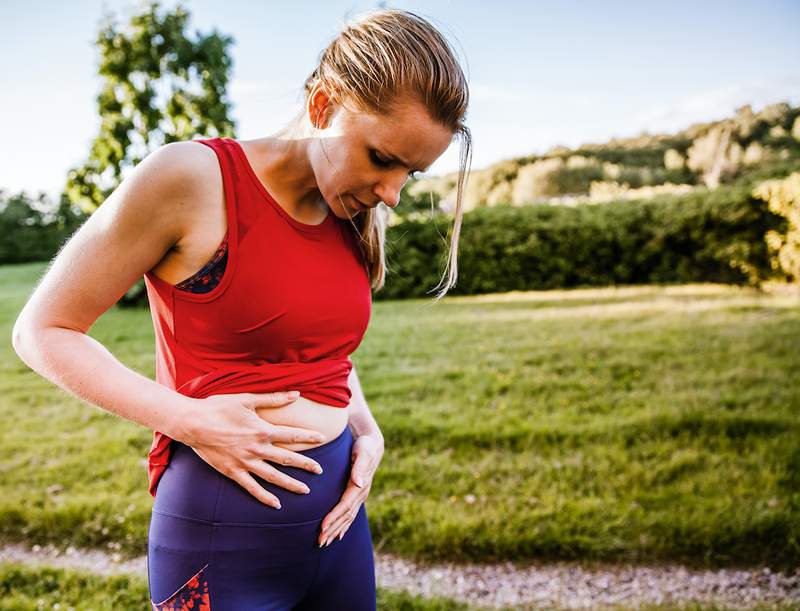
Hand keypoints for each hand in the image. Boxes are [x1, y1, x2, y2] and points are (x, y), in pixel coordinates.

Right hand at [183, 391, 326, 508]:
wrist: (192, 423)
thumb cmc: (218, 407)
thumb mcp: (247, 399)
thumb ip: (273, 398)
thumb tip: (296, 393)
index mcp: (262, 430)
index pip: (292, 435)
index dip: (309, 436)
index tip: (323, 437)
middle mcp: (257, 449)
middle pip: (287, 459)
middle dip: (306, 465)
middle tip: (320, 471)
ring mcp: (245, 463)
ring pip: (273, 477)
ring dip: (291, 484)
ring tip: (306, 490)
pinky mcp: (233, 472)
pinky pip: (252, 488)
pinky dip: (265, 497)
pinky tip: (277, 504)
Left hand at [318, 431, 383, 546]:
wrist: (373, 443)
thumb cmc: (365, 446)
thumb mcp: (363, 453)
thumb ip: (360, 468)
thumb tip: (359, 483)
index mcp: (360, 486)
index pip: (345, 506)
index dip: (334, 517)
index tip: (322, 527)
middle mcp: (361, 493)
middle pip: (346, 516)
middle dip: (333, 529)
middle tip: (320, 541)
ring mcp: (361, 495)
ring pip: (348, 517)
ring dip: (336, 530)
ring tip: (325, 542)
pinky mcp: (357, 494)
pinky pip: (350, 513)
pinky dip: (344, 525)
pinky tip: (338, 534)